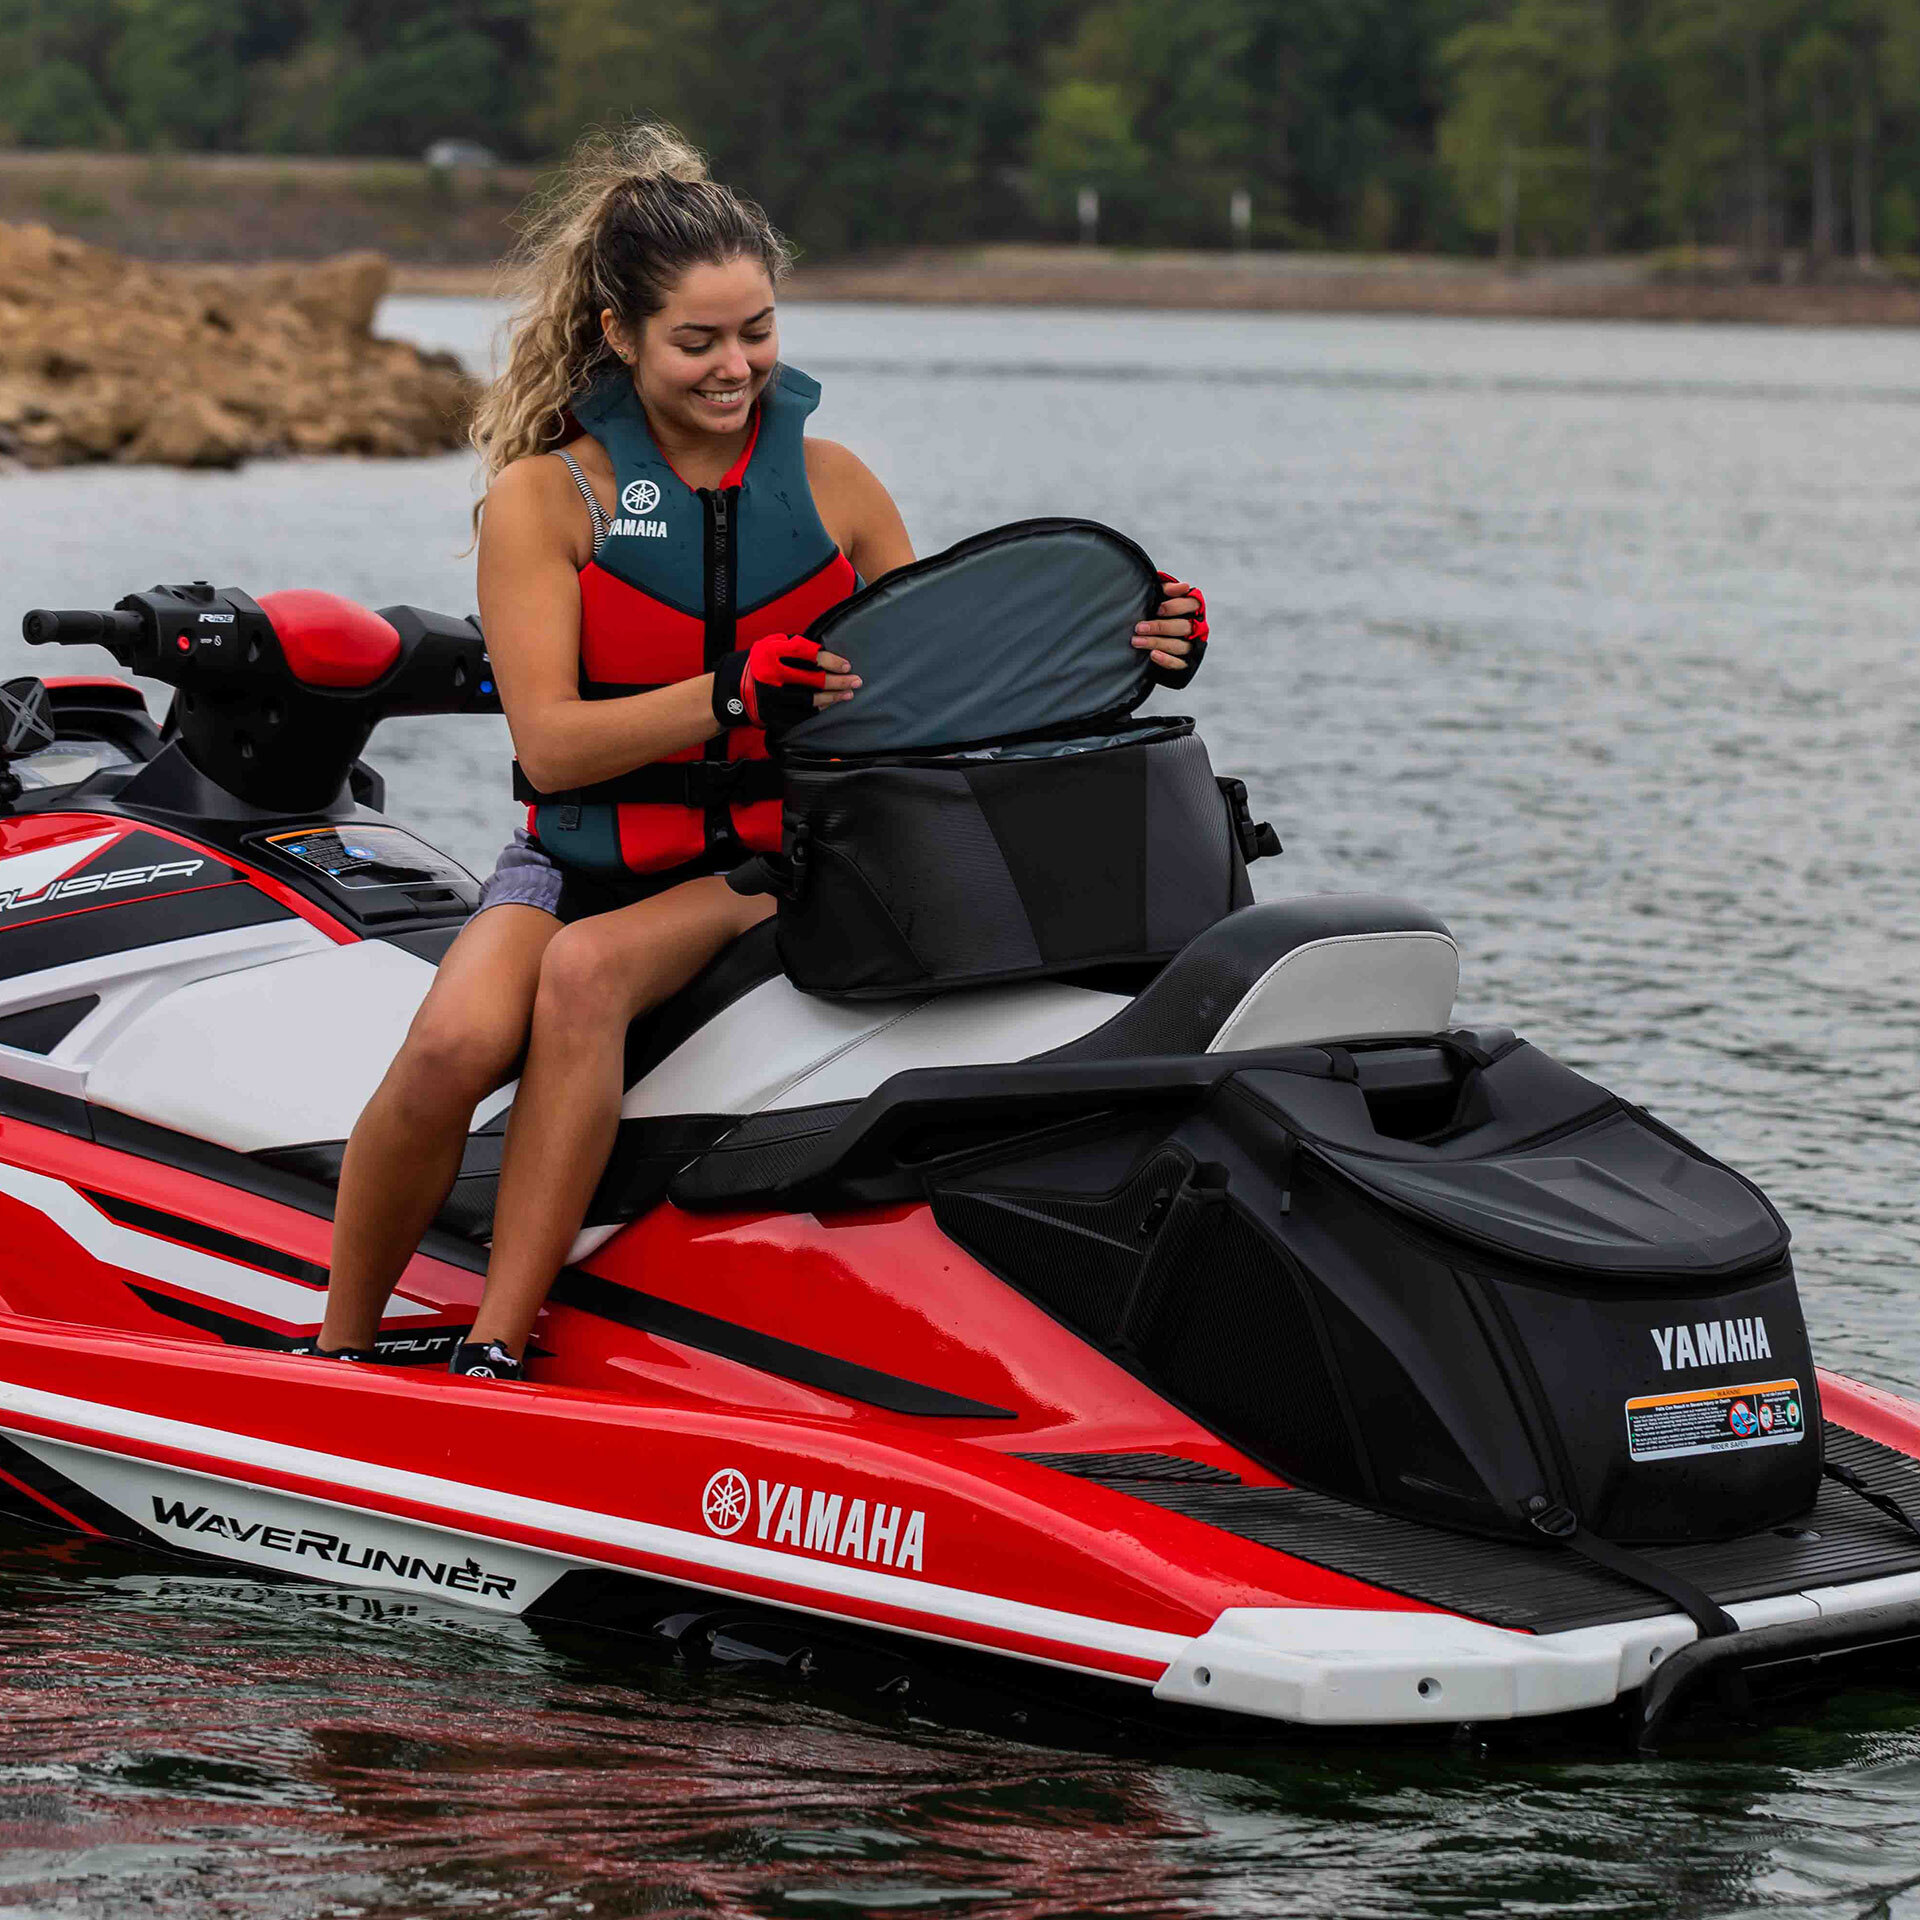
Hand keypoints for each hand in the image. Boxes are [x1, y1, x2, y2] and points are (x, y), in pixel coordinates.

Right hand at [712, 634, 859, 734]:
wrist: (732, 690)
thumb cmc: (759, 664)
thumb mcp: (771, 647)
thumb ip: (794, 648)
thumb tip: (827, 656)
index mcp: (772, 653)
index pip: (809, 655)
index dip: (831, 661)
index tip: (846, 665)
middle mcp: (773, 675)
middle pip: (814, 679)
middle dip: (839, 681)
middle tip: (856, 681)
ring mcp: (773, 697)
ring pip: (811, 699)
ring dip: (833, 698)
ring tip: (848, 694)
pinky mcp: (773, 714)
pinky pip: (802, 713)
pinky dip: (819, 709)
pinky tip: (830, 705)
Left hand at [1134, 573, 1208, 687]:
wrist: (1151, 635)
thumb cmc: (1157, 612)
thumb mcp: (1160, 596)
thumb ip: (1168, 588)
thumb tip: (1182, 586)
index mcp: (1192, 609)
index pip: (1192, 605)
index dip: (1176, 607)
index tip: (1158, 609)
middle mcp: (1195, 627)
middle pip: (1183, 627)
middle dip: (1160, 627)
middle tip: (1139, 628)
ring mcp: (1191, 645)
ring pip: (1179, 645)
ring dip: (1157, 643)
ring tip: (1137, 641)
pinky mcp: (1185, 662)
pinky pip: (1179, 663)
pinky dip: (1166, 659)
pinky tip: (1153, 655)